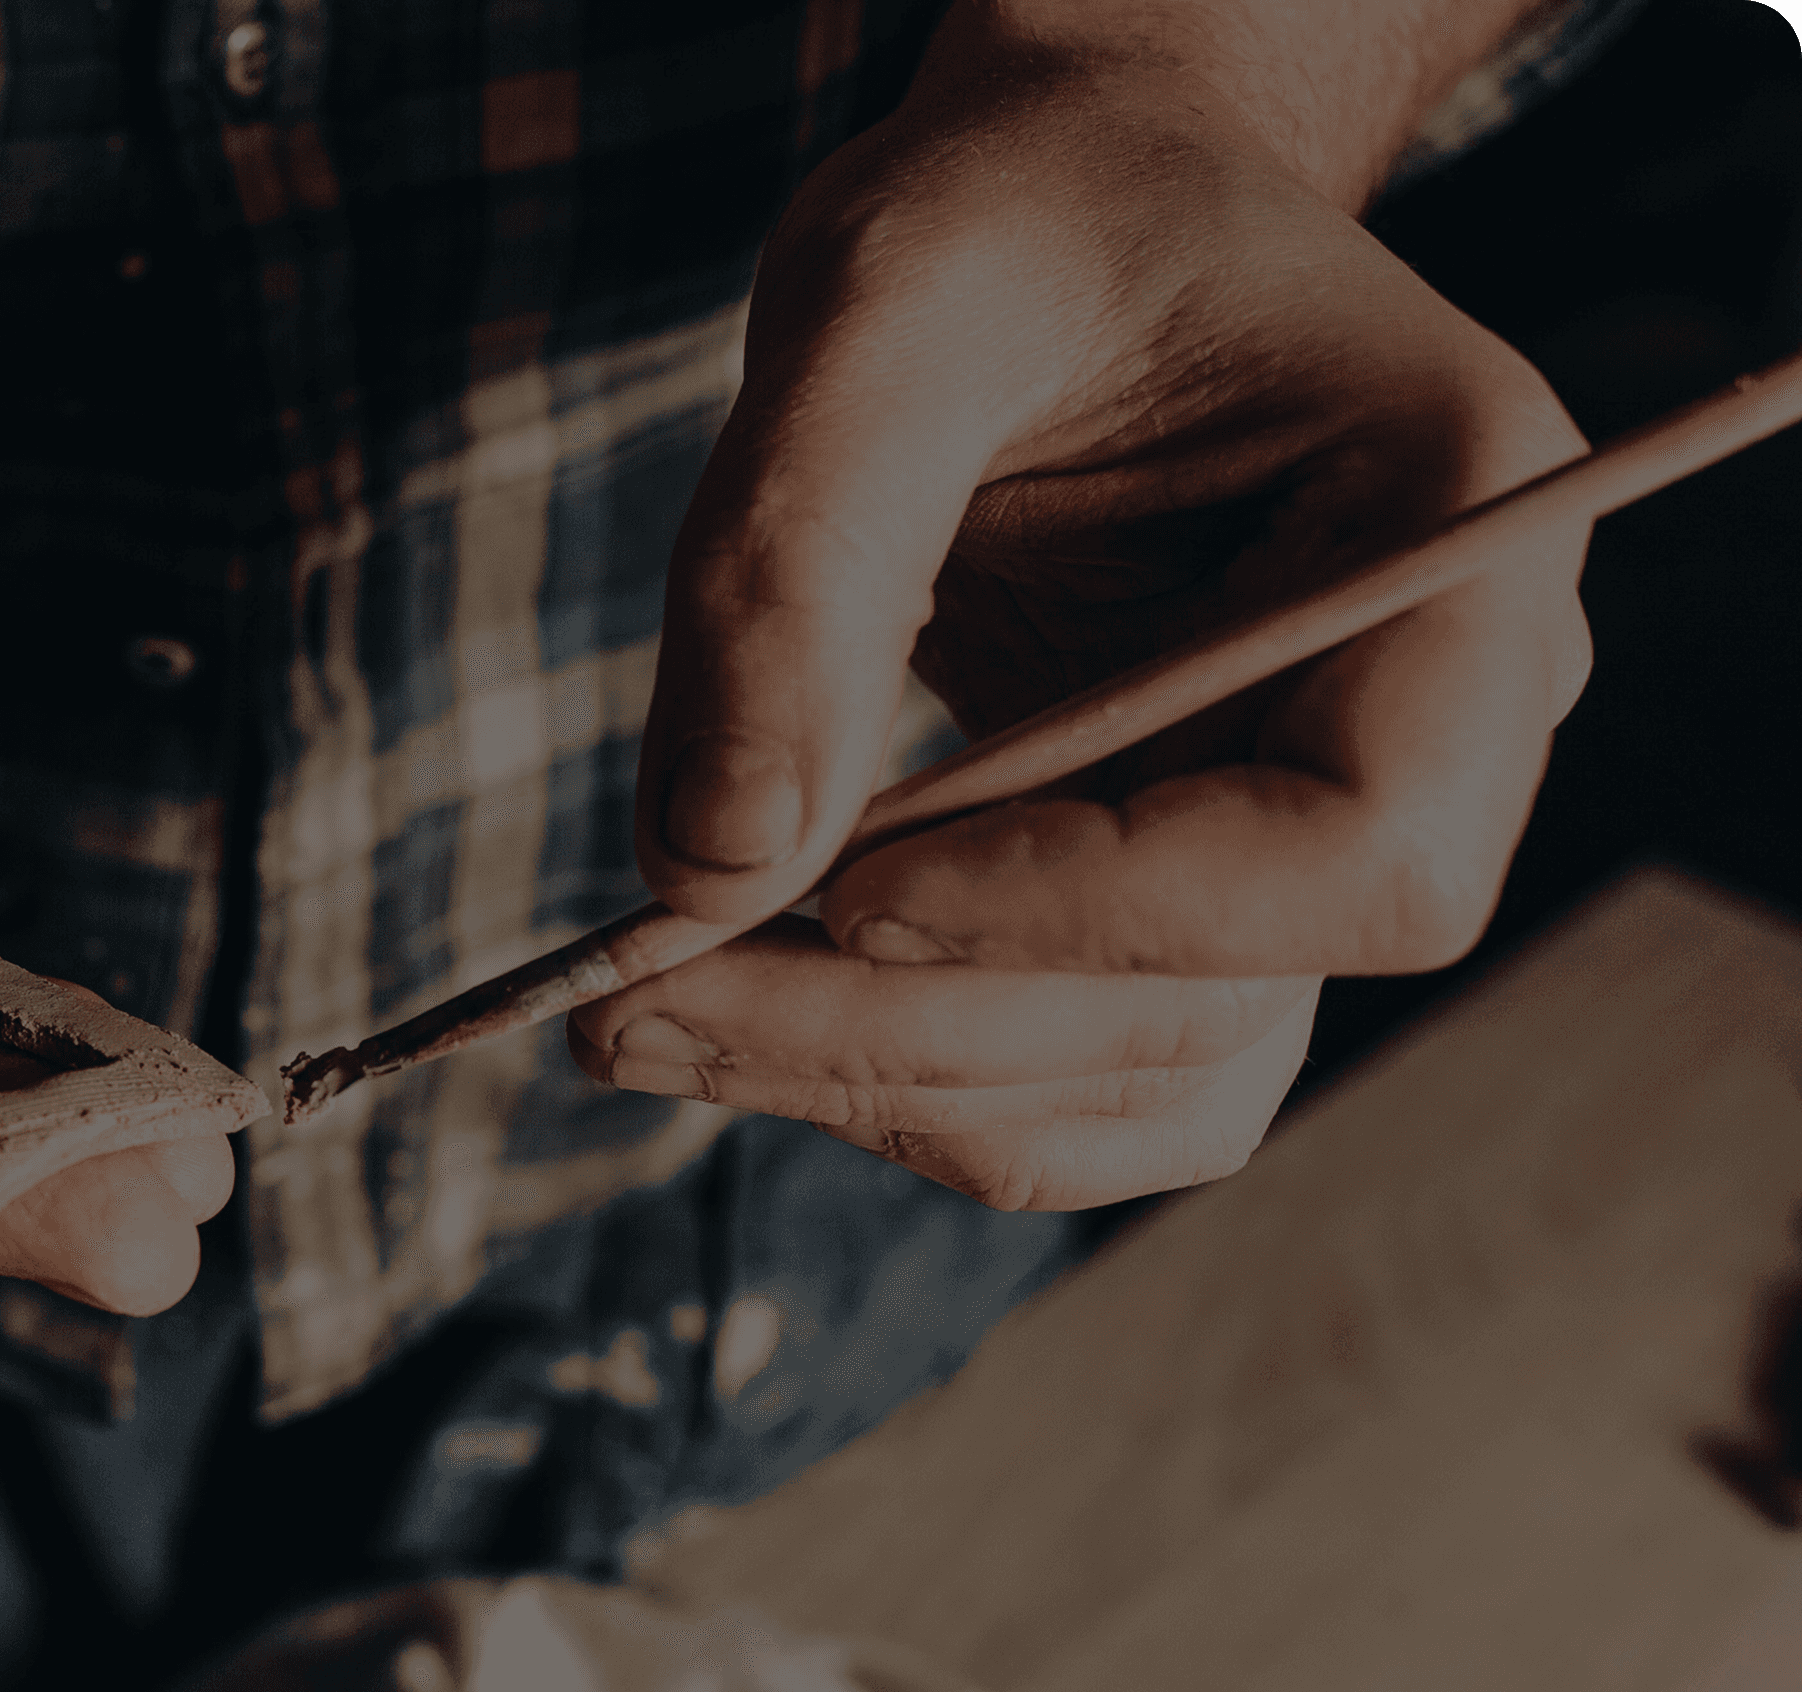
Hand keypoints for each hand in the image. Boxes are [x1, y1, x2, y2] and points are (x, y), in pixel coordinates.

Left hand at [578, 16, 1590, 1210]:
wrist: (1042, 226)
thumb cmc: (1005, 214)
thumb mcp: (884, 304)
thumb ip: (798, 567)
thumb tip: (715, 864)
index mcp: (1460, 536)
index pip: (1362, 852)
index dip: (1106, 912)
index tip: (853, 889)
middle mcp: (1428, 721)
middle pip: (1217, 1005)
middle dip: (908, 1029)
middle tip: (624, 1003)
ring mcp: (1308, 835)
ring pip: (1137, 1079)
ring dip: (878, 1084)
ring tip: (628, 1014)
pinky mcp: (1182, 901)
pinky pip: (1078, 1078)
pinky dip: (897, 1080)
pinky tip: (727, 1010)